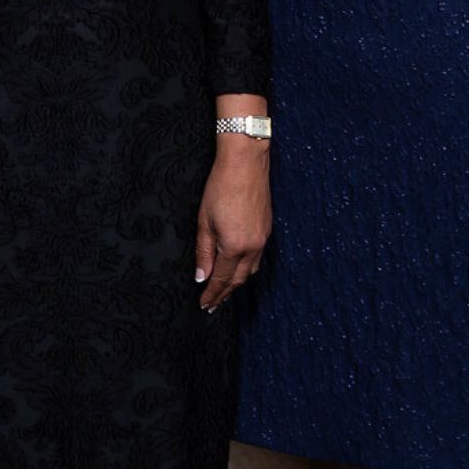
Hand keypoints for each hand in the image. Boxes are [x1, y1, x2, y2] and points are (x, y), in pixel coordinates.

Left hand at [194, 129, 270, 312]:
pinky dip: (247, 268)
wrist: (246, 163)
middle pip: (238, 279)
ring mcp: (263, 239)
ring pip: (250, 270)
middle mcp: (253, 247)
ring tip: (224, 290)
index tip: (204, 304)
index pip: (222, 279)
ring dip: (237, 282)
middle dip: (225, 294)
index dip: (212, 293)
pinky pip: (257, 258)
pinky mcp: (267, 230)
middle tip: (212, 304)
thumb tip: (201, 276)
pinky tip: (239, 268)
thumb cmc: (221, 187)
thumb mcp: (204, 220)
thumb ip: (203, 252)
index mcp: (234, 246)